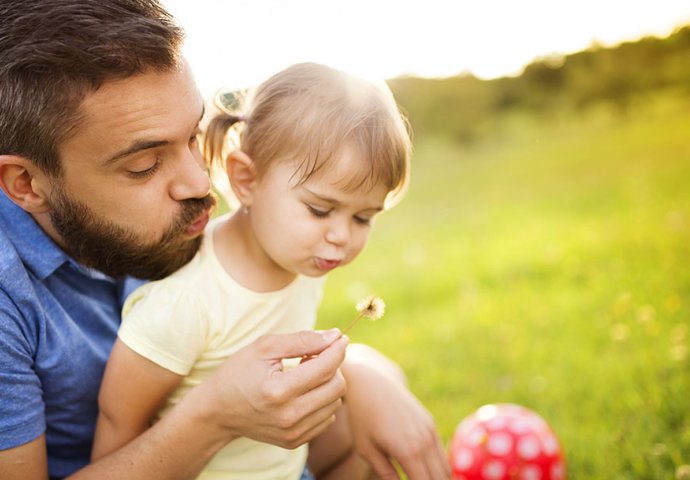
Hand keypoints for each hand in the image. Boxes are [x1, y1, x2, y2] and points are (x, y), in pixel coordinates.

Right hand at [191, 329, 348, 448]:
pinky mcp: (295, 441)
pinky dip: (322, 401)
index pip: (326, 368)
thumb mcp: (265, 347)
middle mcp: (289, 416)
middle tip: (314, 356)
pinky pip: (327, 418)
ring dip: (327, 383)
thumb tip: (336, 336)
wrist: (217, 411)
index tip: (339, 337)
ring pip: (335, 402)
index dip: (337, 349)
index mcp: (279, 390)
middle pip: (337, 387)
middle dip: (333, 366)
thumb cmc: (239, 372)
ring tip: (305, 374)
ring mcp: (293, 433)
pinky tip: (303, 392)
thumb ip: (303, 339)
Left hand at [342, 344, 449, 479]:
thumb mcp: (367, 450)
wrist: (370, 381)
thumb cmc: (362, 417)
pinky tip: (427, 475)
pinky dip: (438, 469)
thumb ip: (385, 474)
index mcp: (408, 451)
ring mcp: (430, 430)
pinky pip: (441, 453)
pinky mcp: (430, 423)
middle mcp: (424, 441)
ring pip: (444, 468)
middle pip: (440, 479)